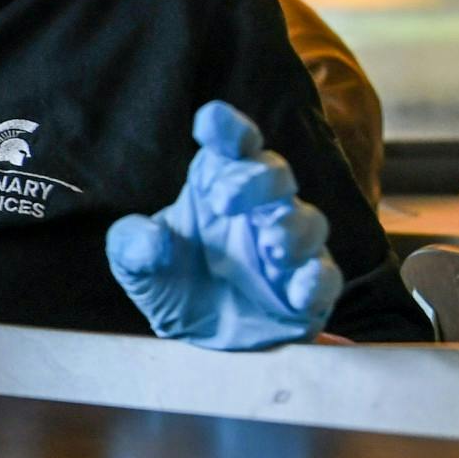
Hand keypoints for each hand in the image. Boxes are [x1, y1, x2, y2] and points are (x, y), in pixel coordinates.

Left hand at [106, 100, 342, 349]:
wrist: (193, 336)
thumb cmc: (169, 281)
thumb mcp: (135, 264)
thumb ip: (132, 246)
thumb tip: (152, 241)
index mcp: (216, 184)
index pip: (232, 144)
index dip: (228, 128)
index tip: (210, 121)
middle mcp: (257, 208)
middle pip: (273, 174)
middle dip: (254, 180)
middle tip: (224, 200)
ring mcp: (287, 248)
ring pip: (308, 221)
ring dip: (291, 229)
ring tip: (269, 245)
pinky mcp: (306, 290)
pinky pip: (326, 277)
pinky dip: (317, 280)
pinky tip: (299, 288)